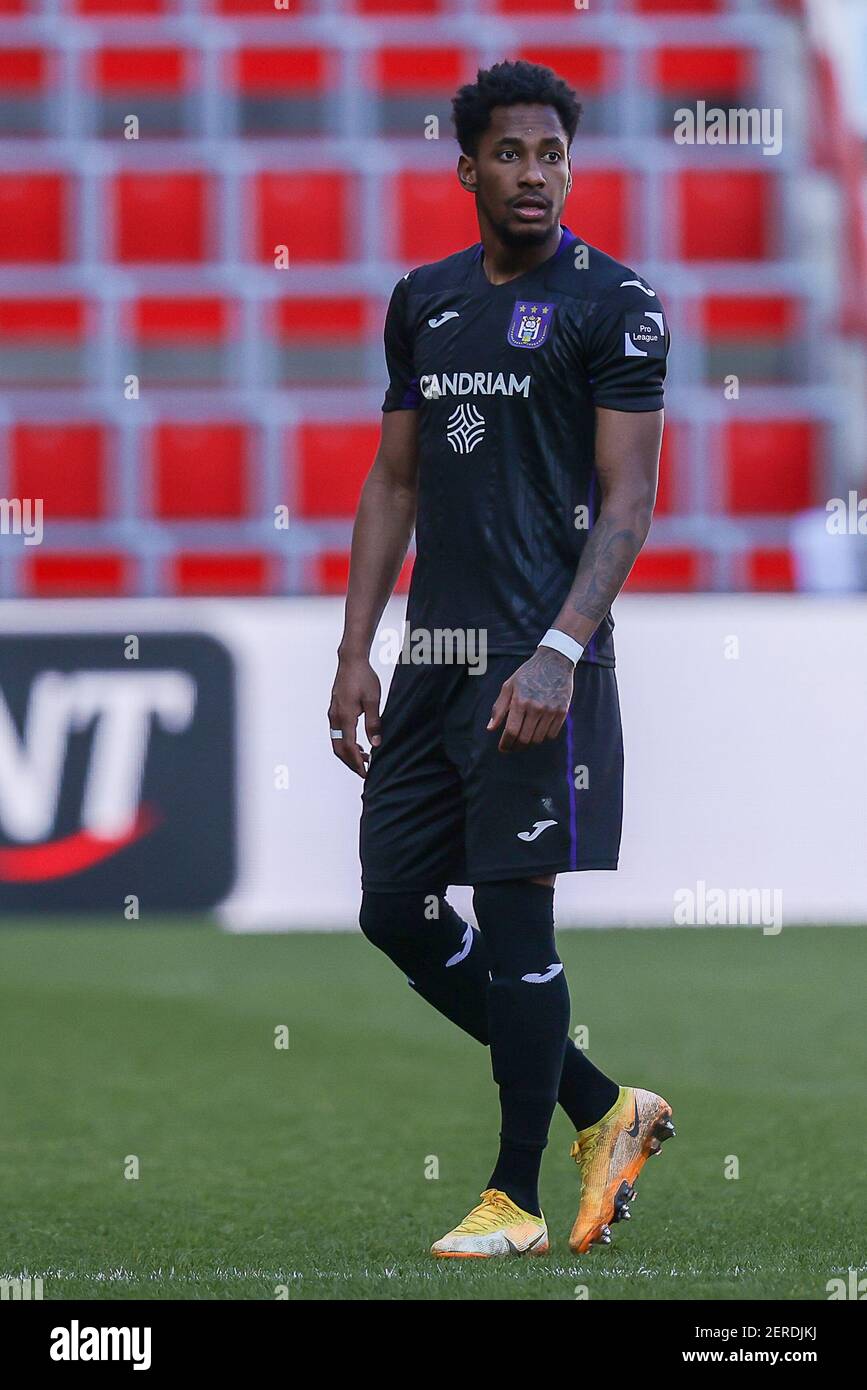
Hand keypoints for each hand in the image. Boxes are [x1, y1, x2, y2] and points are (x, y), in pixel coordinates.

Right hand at [328, 655, 381, 776]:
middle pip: (339, 749)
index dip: (357, 762)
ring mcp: (333, 714)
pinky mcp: (335, 711)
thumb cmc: (363, 678)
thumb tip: (376, 744)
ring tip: (365, 758)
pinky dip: (346, 743)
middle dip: (351, 762)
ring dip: (349, 753)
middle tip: (365, 771)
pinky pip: (337, 733)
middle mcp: (335, 717)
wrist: (351, 661)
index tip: (366, 773)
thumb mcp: (373, 700)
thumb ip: (374, 723)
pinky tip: (359, 744)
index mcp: (345, 717)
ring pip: (337, 742)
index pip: (349, 747)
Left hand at [487, 647, 573, 751]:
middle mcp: (536, 707)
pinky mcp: (562, 711)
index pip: (512, 731)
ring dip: (529, 742)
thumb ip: (499, 708)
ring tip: (524, 738)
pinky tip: (537, 731)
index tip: (503, 748)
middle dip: (516, 746)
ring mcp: (551, 710)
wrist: (554, 662)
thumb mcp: (509, 686)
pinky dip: (543, 737)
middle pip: (525, 739)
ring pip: (538, 739)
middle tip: (512, 747)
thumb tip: (490, 728)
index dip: (506, 744)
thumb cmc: (528, 674)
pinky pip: (552, 734)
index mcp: (520, 701)